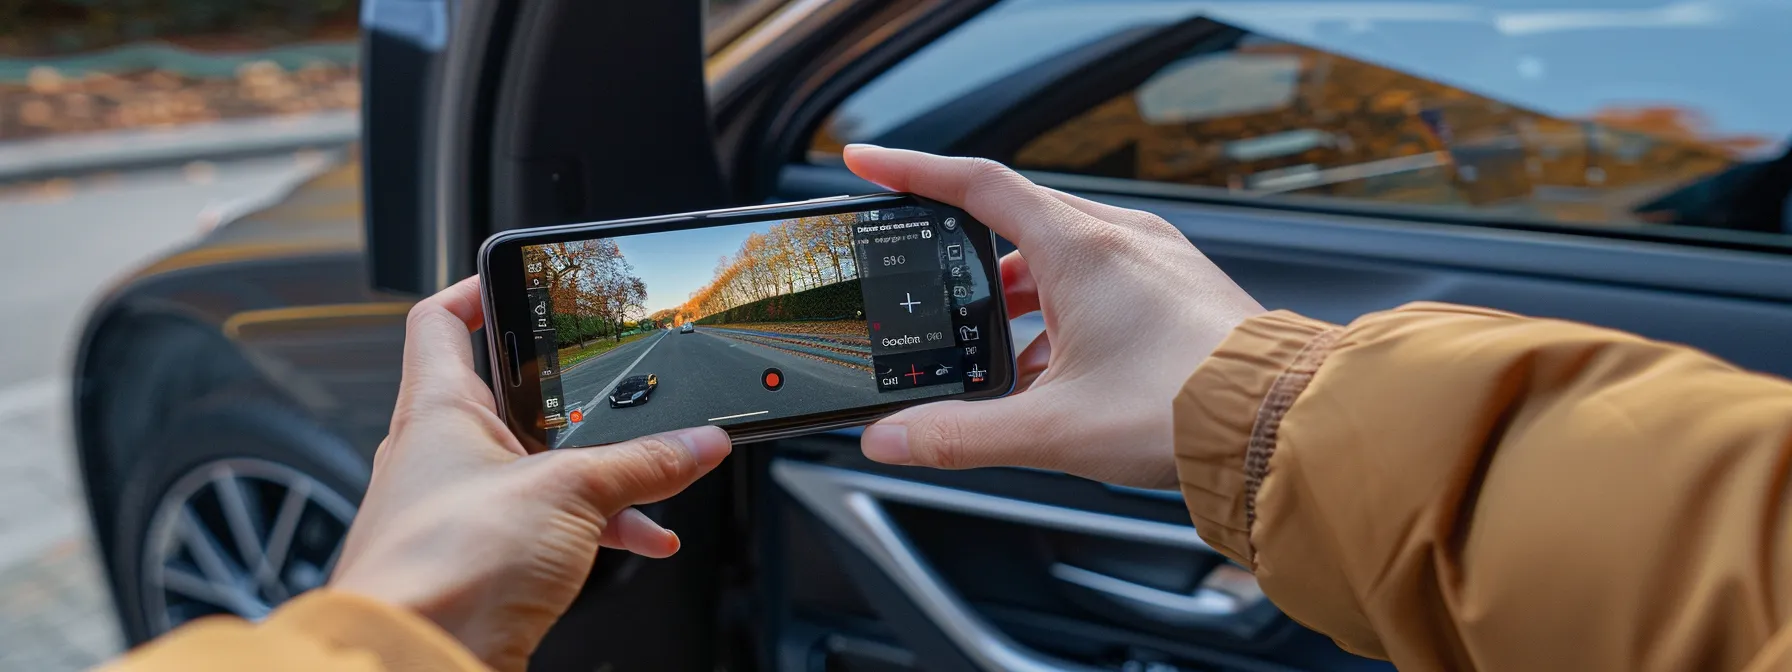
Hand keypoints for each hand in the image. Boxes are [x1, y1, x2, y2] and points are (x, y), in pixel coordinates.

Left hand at [328, 277, 731, 670]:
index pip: (441, 320)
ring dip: (595, 470)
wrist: (412, 662)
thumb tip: (697, 441)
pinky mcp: (479, 562)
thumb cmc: (445, 569)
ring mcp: (456, 509)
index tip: (524, 279)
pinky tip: (645, 535)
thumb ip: (642, 464)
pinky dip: (595, 525)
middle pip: (508, 397)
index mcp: (436, 409)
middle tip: (620, 385)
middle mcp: (437, 454)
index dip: (478, 289)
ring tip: (656, 473)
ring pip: (537, 468)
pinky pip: (545, 526)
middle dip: (572, 397)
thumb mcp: (569, 494)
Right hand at [847, 146, 1263, 487]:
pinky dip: (1064, 314)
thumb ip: (960, 435)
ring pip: (1061, 257)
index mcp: (1081, 248)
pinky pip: (1102, 281)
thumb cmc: (1186, 409)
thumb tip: (893, 439)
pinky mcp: (1178, 286)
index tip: (870, 165)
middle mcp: (1119, 239)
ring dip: (1019, 299)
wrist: (1279, 422)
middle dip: (966, 262)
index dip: (912, 172)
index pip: (975, 184)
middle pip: (1016, 224)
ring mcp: (1154, 259)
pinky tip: (1057, 372)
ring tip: (1000, 359)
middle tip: (931, 295)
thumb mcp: (1051, 428)